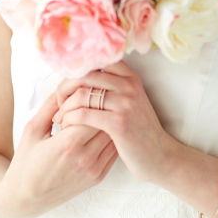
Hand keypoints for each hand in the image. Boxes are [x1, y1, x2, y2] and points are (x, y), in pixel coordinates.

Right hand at [0, 89, 119, 217]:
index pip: (92, 110)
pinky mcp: (98, 177)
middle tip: (95, 97)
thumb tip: (66, 83)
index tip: (83, 91)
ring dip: (108, 121)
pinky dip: (111, 137)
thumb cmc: (26, 162)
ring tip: (100, 111)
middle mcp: (85, 157)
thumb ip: (50, 105)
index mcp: (67, 143)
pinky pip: (113, 151)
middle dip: (101, 107)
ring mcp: (94, 169)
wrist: (26, 198)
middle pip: (106, 121)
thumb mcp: (32, 129)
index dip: (89, 98)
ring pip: (113, 135)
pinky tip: (102, 128)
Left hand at [52, 60, 173, 183]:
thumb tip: (79, 78)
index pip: (95, 61)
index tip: (66, 87)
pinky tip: (66, 126)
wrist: (160, 156)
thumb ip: (112, 87)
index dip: (76, 71)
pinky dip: (70, 119)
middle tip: (57, 103)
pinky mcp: (118, 122)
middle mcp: (128, 85)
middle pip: (84, 76)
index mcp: (130, 77)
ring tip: (59, 118)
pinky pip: (83, 114)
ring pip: (81, 94)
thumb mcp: (131, 101)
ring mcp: (124, 103)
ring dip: (64, 107)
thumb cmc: (139, 130)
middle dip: (64, 89)